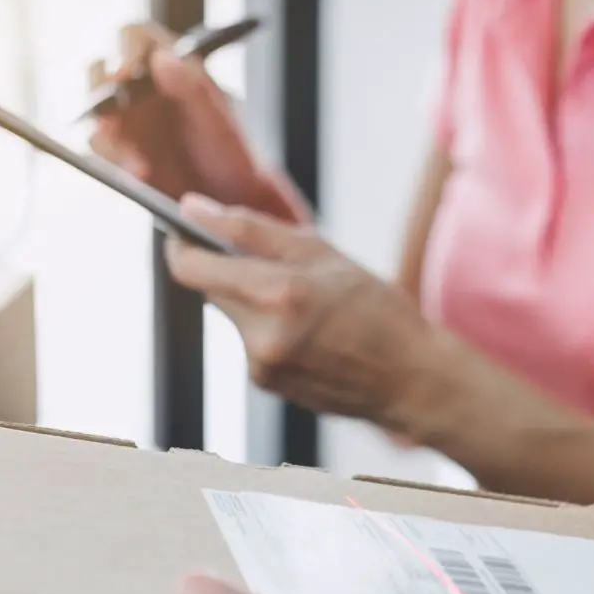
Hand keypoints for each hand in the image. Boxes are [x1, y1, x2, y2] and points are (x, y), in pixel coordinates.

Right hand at [88, 24, 302, 220]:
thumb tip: (163, 58)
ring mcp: (126, 118)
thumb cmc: (231, 154)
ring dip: (109, 135)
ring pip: (96, 113)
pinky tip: (139, 173)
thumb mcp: (220, 123)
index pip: (135, 38)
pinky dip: (114, 160)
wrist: (230, 200)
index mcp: (170, 67)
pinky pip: (101, 148)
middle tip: (113, 116)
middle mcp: (141, 88)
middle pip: (101, 72)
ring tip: (137, 162)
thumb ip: (194, 89)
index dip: (125, 49)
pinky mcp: (118, 149)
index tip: (127, 71)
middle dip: (101, 91)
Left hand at [164, 194, 444, 427]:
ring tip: (309, 306)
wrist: (412, 381)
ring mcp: (261, 365)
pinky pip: (251, 341)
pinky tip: (312, 334)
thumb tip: (194, 209)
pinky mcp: (266, 383)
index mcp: (279, 293)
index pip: (191, 266)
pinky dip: (270, 329)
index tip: (188, 229)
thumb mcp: (325, 254)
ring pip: (234, 315)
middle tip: (276, 265)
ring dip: (255, 301)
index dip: (181, 243)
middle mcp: (262, 335)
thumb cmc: (380, 312)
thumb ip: (253, 230)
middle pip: (210, 289)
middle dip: (231, 270)